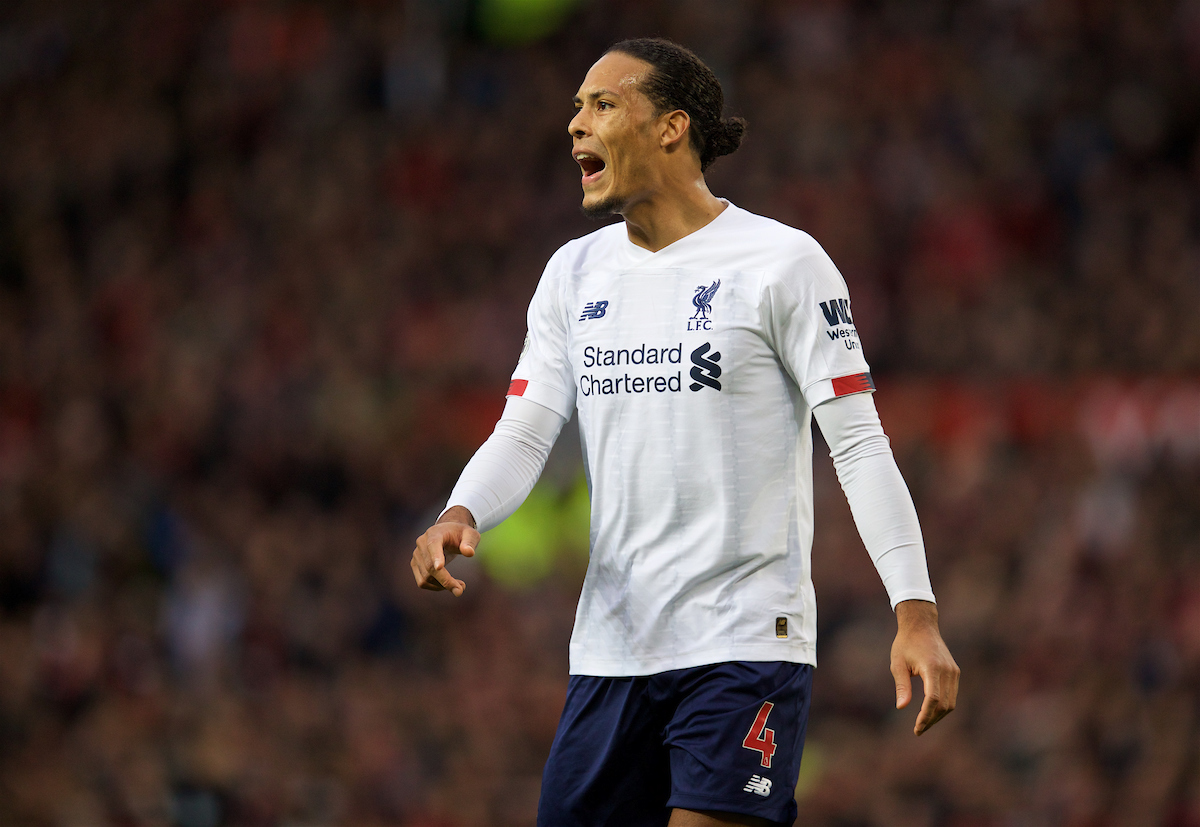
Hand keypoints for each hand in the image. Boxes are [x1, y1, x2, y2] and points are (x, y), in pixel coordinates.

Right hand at [411, 506, 478, 596]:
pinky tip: (449, 585)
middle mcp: (422, 543)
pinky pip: (422, 581)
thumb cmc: (461, 534)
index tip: (440, 567)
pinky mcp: (416, 564)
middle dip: (445, 580)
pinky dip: (436, 587)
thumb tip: (469, 553)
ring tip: (460, 586)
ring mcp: (417, 554)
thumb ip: (470, 542)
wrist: (448, 532)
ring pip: (425, 577)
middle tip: (461, 590)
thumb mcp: (471, 534)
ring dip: (442, 586)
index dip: (436, 556)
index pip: (433, 544)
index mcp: (435, 533)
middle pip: (429, 566)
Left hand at [891, 600, 958, 735]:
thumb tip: (901, 708)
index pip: (932, 699)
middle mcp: (947, 671)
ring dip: (938, 716)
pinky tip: (930, 712)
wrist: (921, 625)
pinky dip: (942, 707)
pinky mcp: (955, 672)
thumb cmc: (905, 643)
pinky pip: (952, 695)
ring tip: (923, 724)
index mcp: (932, 667)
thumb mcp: (897, 663)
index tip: (916, 728)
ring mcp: (953, 671)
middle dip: (931, 720)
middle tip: (918, 730)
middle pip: (944, 705)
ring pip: (951, 703)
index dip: (925, 716)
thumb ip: (902, 685)